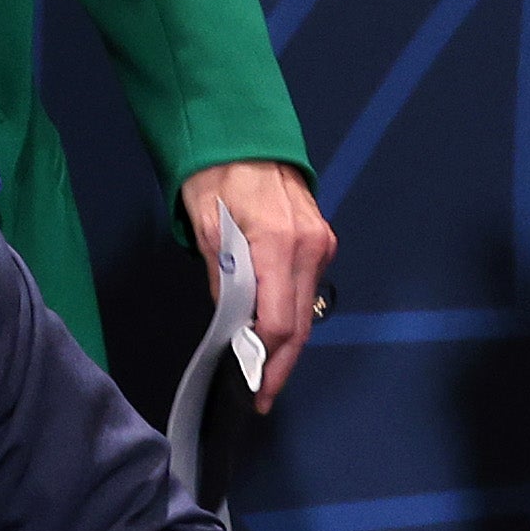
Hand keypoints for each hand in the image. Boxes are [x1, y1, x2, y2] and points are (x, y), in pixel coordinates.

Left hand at [181, 158, 335, 404]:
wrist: (245, 135)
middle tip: (263, 395)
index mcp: (278, 245)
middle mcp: (309, 248)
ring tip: (264, 369)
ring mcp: (321, 244)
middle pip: (300, 324)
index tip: (252, 387)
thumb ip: (222, 281)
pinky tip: (273, 329)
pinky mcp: (322, 240)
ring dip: (287, 342)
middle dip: (281, 364)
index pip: (278, 322)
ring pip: (307, 309)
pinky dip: (292, 313)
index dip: (265, 361)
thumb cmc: (217, 177)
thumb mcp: (207, 230)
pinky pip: (307, 288)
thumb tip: (231, 325)